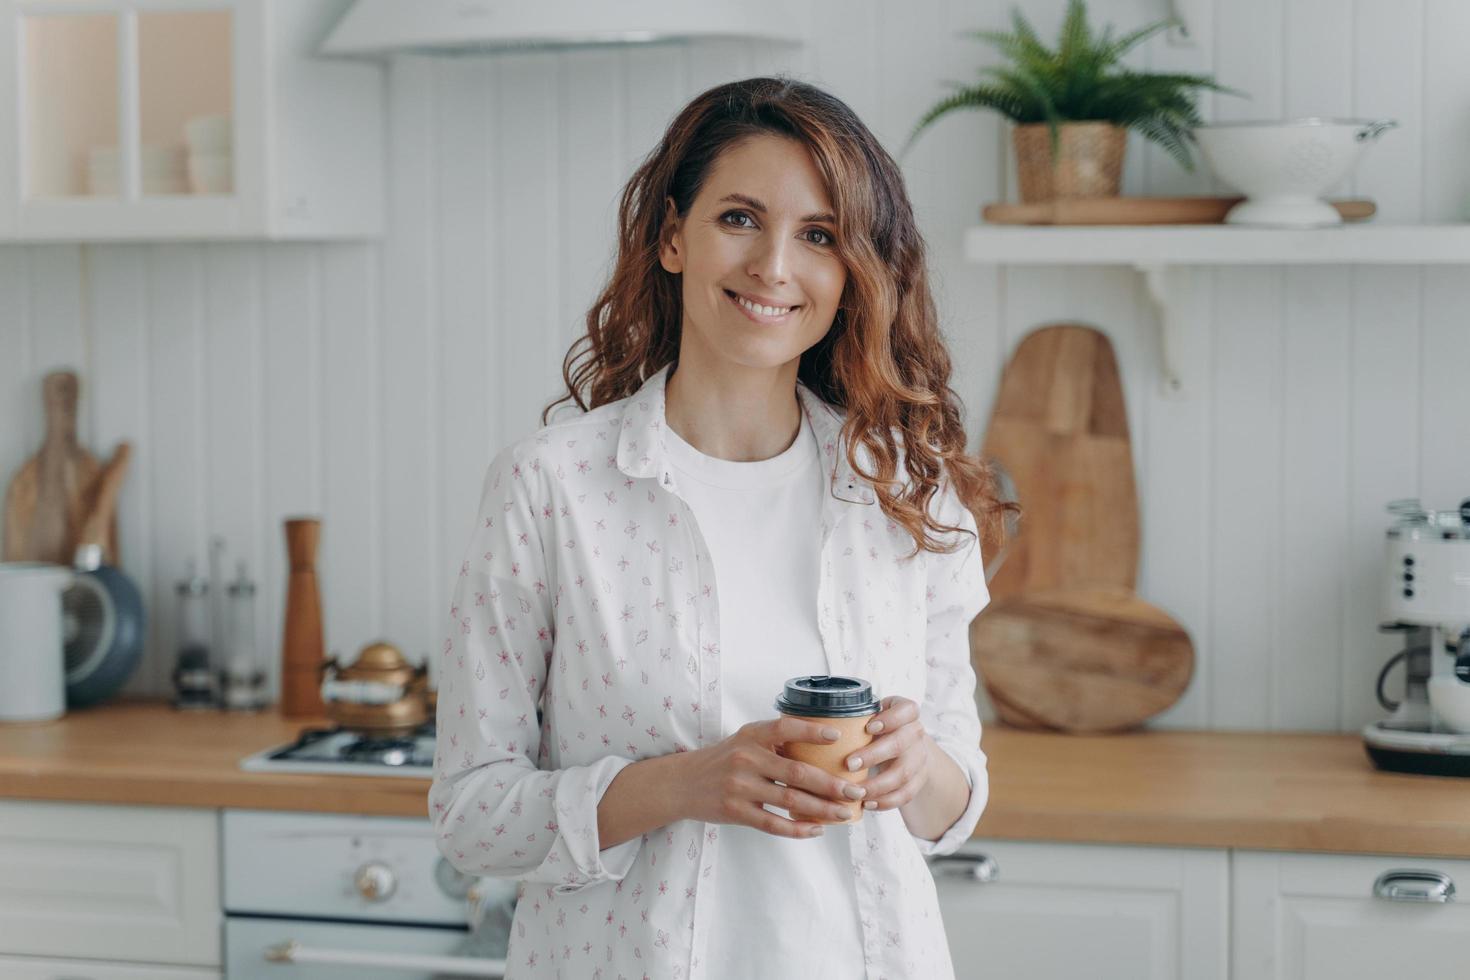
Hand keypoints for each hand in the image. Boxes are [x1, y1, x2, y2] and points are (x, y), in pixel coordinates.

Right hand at [674, 717, 868, 838]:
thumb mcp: (744, 740)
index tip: (838, 738)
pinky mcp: (735, 812)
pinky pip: (773, 824)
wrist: (682, 783)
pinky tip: (817, 829)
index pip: (784, 728)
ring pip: (790, 801)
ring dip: (822, 809)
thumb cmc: (723, 760)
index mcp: (751, 735)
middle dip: (831, 784)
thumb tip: (823, 748)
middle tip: (855, 791)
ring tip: (845, 813)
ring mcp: (740, 787)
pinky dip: (797, 829)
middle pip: (797, 772)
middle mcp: (746, 759)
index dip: (811, 731)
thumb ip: (775, 743)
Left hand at [845, 696, 931, 812]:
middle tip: (849, 764)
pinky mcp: (918, 780)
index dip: (891, 719)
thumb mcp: (871, 715)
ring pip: (904, 773)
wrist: (905, 747)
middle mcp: (915, 734)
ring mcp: (919, 758)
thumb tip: (813, 723)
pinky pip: (906, 794)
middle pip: (901, 744)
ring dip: (878, 785)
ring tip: (856, 791)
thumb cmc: (878, 729)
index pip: (907, 710)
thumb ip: (853, 717)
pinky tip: (867, 803)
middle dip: (874, 755)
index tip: (869, 727)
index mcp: (905, 713)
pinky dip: (886, 802)